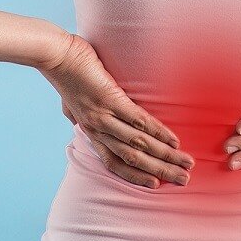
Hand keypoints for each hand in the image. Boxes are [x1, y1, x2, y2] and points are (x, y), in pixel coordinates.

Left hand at [39, 33, 194, 187]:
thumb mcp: (70, 103)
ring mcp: (103, 116)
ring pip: (138, 143)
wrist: (55, 55)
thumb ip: (78, 115)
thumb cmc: (65, 75)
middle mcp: (97, 130)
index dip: (136, 176)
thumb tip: (77, 119)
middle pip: (132, 158)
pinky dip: (158, 132)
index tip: (155, 184)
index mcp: (90, 132)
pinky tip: (173, 140)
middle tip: (184, 179)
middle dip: (160, 171)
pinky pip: (138, 121)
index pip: (114, 163)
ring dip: (165, 156)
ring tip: (186, 162)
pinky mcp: (110, 100)